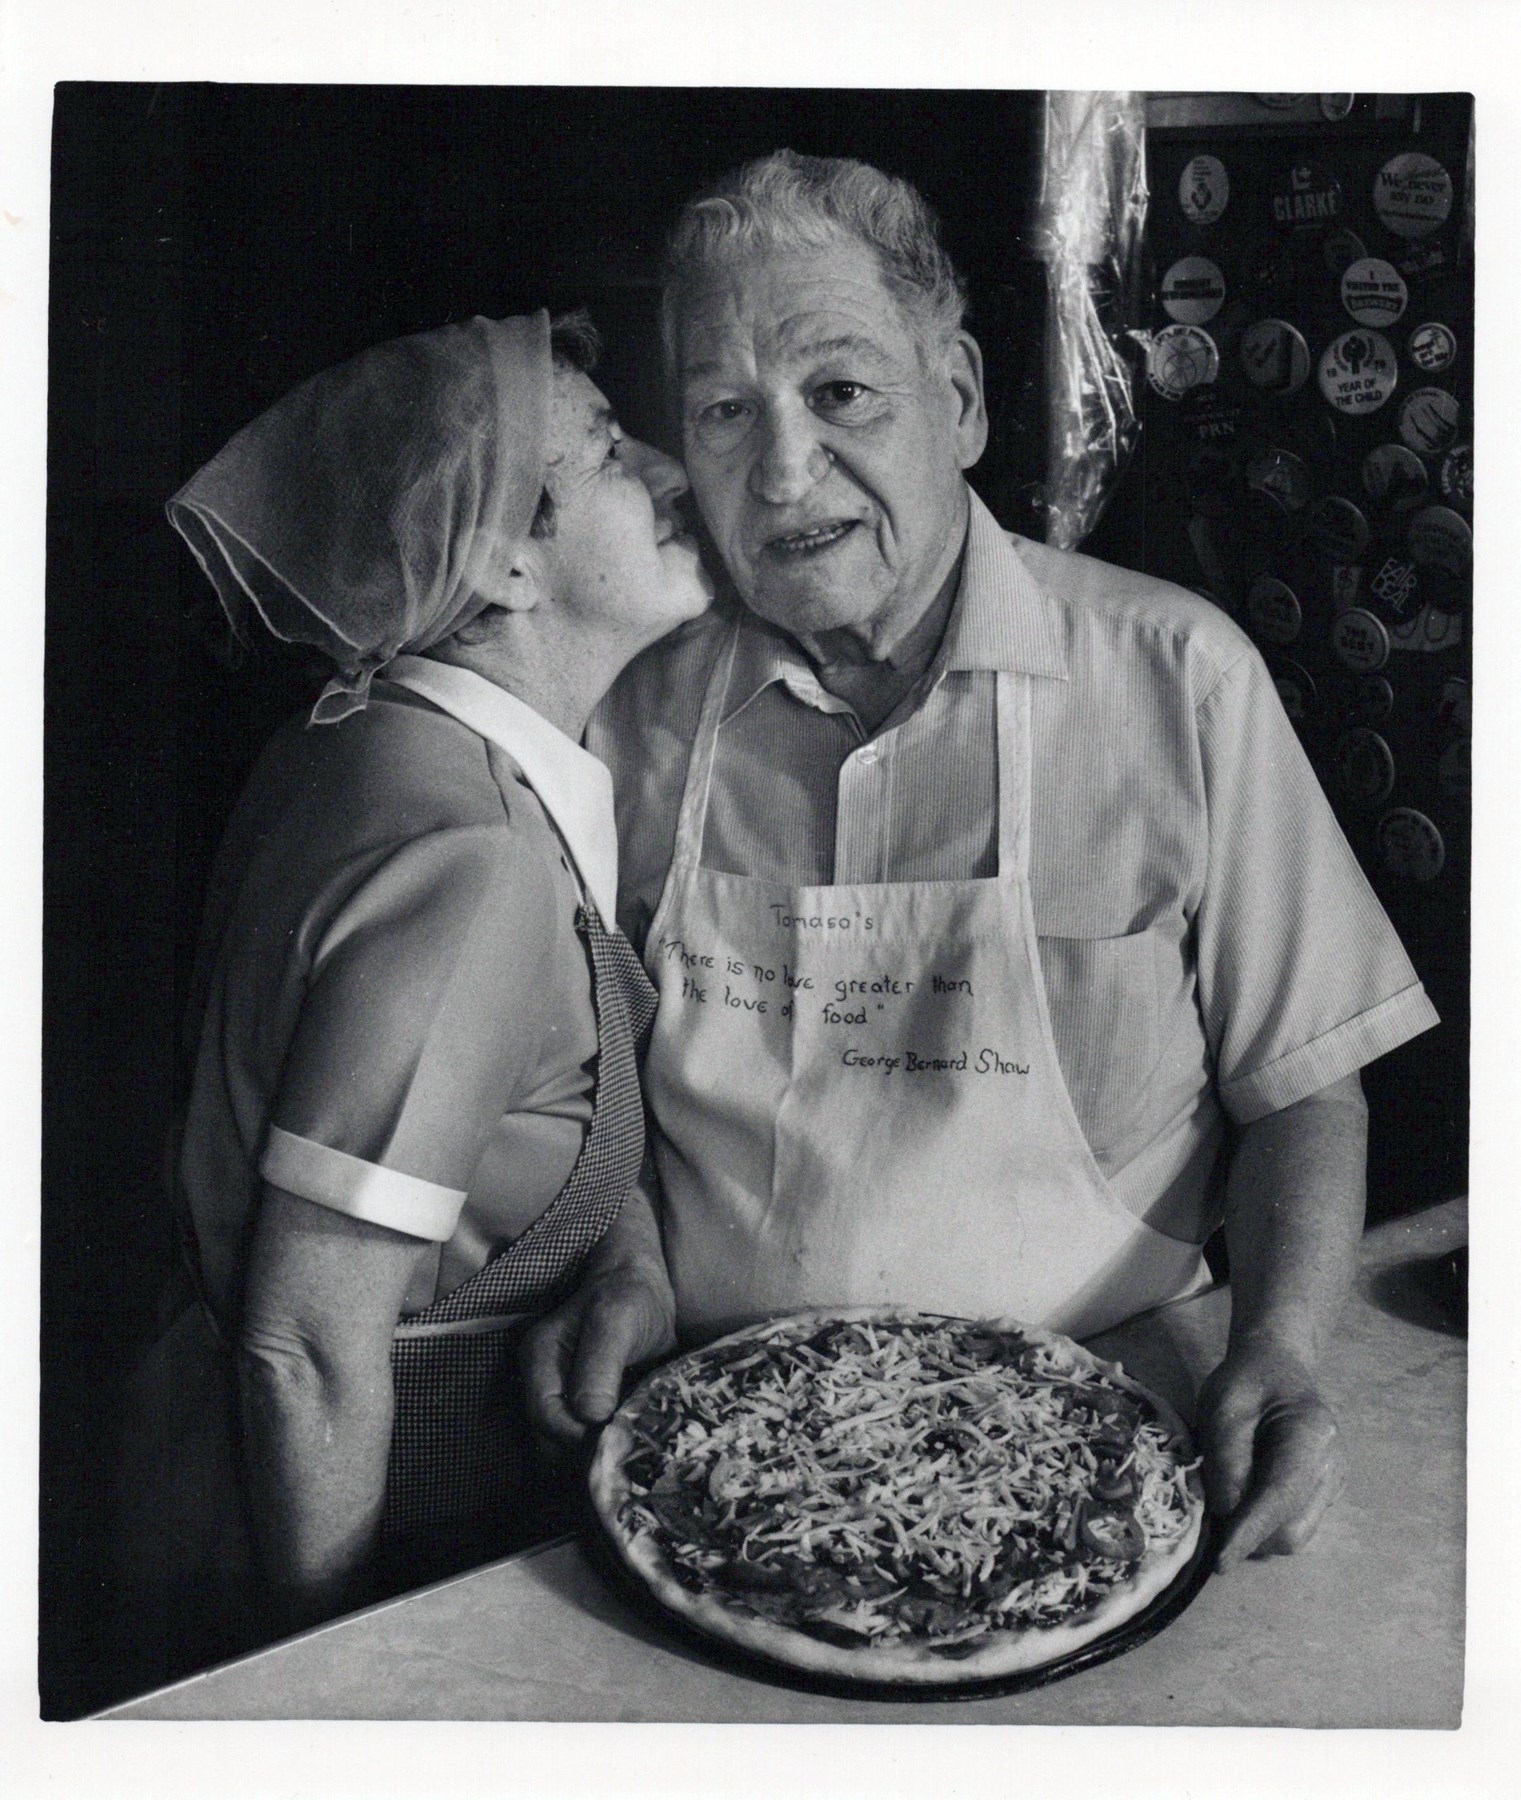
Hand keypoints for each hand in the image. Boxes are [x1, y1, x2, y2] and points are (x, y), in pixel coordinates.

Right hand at [521, 1264, 675, 1446]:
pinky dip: (603, 1447)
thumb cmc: (628, 1295)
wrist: (641, 1287)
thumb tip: (591, 1416)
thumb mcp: (617, 1320)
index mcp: (540, 1358)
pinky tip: (629, 1443)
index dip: (578, 1437)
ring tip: (629, 1447)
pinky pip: (583, 1441)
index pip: (545, 1417)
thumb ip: (601, 1364)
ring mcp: (561, 1397)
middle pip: (550, 1439)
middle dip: (584, 1452)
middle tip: (625, 1450)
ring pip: (564, 1447)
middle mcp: (543, 1382)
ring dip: (594, 1453)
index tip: (615, 1441)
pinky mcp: (582, 1408)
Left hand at [1196, 1338, 1345, 1571]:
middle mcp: (1332, 1467)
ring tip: (1228, 1499)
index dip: (1249, 1531)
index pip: (1279, 1498)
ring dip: (1257, 1533)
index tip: (1221, 1561)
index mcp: (1312, 1435)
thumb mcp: (1223, 1404)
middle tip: (1211, 1518)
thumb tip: (1226, 1512)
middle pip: (1292, 1531)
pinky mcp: (1324, 1495)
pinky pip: (1294, 1525)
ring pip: (1294, 1536)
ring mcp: (1333, 1484)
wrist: (1276, 1368)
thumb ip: (1226, 1457)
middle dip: (1251, 1536)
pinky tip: (1246, 1496)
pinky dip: (1266, 1523)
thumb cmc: (1247, 1382)